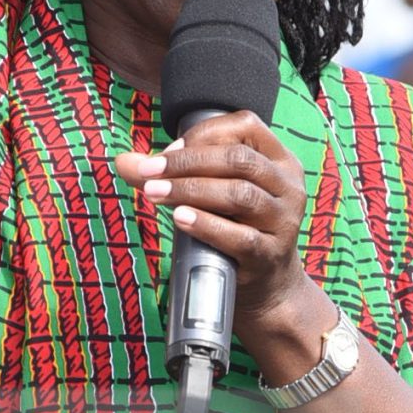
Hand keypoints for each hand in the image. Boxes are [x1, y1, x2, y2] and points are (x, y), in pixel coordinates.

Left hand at [116, 111, 309, 345]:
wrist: (268, 286)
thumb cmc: (238, 227)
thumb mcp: (214, 194)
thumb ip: (172, 174)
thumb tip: (125, 162)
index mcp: (278, 160)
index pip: (246, 126)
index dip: (203, 133)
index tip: (168, 150)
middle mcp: (287, 187)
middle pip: (238, 160)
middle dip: (188, 162)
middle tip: (149, 171)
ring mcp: (282, 222)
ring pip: (240, 194)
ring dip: (192, 190)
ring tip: (155, 192)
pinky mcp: (269, 255)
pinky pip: (241, 237)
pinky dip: (207, 225)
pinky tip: (180, 218)